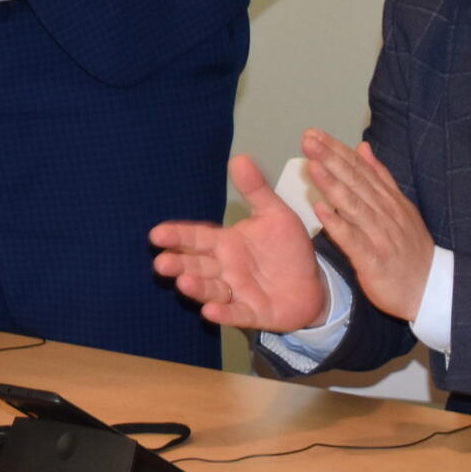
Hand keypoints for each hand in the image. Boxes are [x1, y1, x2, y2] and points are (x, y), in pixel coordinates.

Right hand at [148, 153, 328, 332]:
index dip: (177, 236)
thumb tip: (240, 158)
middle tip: (161, 263)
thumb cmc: (287, 248)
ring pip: (211, 289)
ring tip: (183, 283)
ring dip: (197, 288)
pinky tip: (211, 312)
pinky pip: (236, 313)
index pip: (197, 237)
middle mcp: (225, 268)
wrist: (314, 283)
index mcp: (226, 243)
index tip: (156, 234)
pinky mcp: (253, 313)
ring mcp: (237, 292)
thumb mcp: (275, 214)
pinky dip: (223, 313)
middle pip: (197, 265)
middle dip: (179, 264)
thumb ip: (257, 190)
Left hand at [304, 130, 432, 320]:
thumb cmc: (410, 248)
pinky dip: (338, 225)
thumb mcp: (400, 207)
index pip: (359, 168)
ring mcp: (380, 235)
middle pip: (355, 181)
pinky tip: (320, 211)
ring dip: (332, 185)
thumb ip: (380, 177)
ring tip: (312, 165)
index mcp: (387, 198)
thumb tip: (362, 148)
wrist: (432, 288)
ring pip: (354, 205)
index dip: (337, 150)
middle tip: (309, 139)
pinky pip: (354, 240)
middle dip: (331, 158)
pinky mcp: (374, 259)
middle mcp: (384, 212)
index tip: (314, 133)